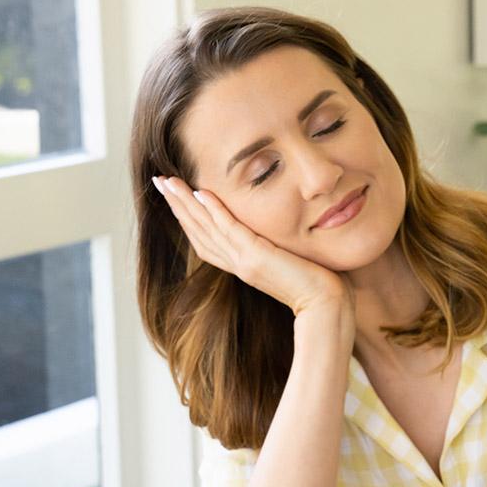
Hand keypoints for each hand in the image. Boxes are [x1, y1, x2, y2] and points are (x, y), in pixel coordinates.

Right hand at [152, 176, 345, 316]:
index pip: (207, 239)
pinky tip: (200, 194)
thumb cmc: (318, 285)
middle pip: (198, 232)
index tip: (176, 196)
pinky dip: (214, 212)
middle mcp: (238, 264)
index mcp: (243, 265)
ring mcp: (245, 262)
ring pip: (207, 228)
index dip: (188, 218)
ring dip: (185, 204)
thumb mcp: (289, 261)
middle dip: (177, 206)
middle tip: (159, 182)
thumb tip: (280, 236)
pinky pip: (230, 230)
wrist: (327, 305)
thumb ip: (277, 248)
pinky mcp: (256, 258)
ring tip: (167, 182)